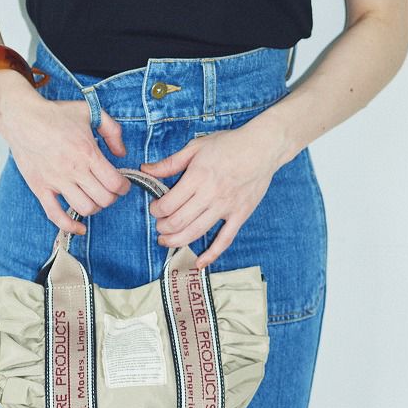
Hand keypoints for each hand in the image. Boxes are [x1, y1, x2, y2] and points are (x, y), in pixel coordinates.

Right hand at [0, 70, 130, 235]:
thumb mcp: (91, 112)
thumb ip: (112, 130)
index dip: (124, 187)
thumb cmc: (56, 113)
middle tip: (110, 190)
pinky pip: (55, 215)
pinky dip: (70, 226)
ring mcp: (56, 181)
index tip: (123, 184)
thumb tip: (122, 153)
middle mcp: (73, 170)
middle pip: (103, 199)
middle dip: (113, 197)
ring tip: (95, 197)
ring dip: (95, 207)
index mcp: (88, 152)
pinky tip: (80, 227)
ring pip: (85, 208)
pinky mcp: (40, 188)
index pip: (115, 182)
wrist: (22, 117)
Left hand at [139, 123, 280, 269]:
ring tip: (167, 241)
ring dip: (177, 241)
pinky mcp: (239, 215)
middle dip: (163, 228)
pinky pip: (224, 240)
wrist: (262, 147)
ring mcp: (226, 207)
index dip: (156, 210)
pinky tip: (199, 263)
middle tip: (159, 226)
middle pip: (179, 221)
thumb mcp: (196, 147)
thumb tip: (145, 170)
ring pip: (196, 232)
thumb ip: (170, 163)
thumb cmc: (228, 144)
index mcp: (197, 177)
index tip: (155, 209)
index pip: (168, 204)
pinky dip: (211, 254)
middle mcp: (210, 194)